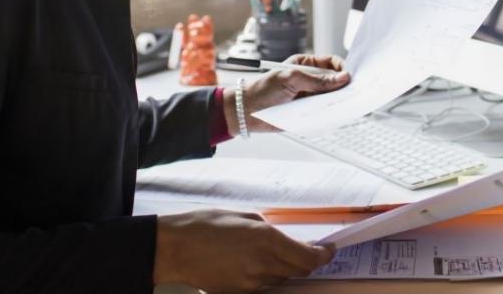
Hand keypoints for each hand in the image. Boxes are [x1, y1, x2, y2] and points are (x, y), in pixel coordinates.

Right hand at [154, 208, 333, 291]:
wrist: (175, 249)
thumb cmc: (204, 226)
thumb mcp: (242, 217)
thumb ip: (267, 229)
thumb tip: (281, 237)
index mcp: (266, 240)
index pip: (308, 257)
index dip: (323, 256)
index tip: (328, 250)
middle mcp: (263, 264)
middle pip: (299, 270)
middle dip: (306, 261)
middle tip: (307, 250)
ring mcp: (251, 283)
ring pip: (281, 278)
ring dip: (284, 267)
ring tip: (270, 253)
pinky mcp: (239, 293)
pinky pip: (262, 285)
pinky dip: (266, 275)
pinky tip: (252, 263)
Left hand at [224, 55, 349, 132]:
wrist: (247, 112)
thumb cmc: (264, 90)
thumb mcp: (291, 79)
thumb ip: (317, 80)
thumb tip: (342, 78)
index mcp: (306, 65)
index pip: (332, 63)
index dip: (342, 69)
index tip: (349, 77)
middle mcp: (310, 80)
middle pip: (335, 81)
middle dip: (342, 86)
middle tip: (352, 93)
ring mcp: (309, 96)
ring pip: (331, 98)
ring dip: (337, 101)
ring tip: (343, 105)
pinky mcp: (307, 112)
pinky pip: (324, 112)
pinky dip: (330, 113)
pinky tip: (333, 113)